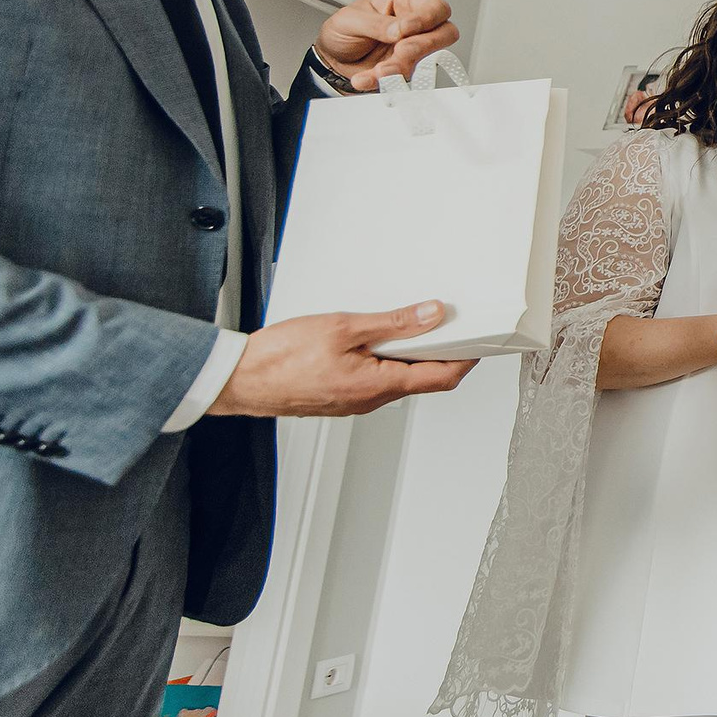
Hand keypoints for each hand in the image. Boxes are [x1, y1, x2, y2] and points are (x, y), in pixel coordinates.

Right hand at [210, 302, 476, 417]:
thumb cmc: (279, 358)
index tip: (480, 339)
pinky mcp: (337, 396)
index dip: (466, 358)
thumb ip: (392, 322)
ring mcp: (353, 401)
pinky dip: (385, 360)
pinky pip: (373, 380)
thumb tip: (431, 315)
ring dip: (410, 355)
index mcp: (378, 386)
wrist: (236, 379)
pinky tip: (376, 338)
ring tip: (413, 324)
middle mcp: (370, 400)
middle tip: (451, 325)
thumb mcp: (344, 327)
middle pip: (422, 379)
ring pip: (397, 379)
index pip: (441, 377)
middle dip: (441, 353)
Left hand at [316, 0, 460, 91]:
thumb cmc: (342, 32)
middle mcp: (415, 27)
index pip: (435, 7)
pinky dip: (385, 82)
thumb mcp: (350, 20)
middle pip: (445, 33)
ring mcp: (413, 50)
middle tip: (402, 51)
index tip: (404, 29)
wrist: (329, 61)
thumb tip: (400, 29)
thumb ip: (377, 23)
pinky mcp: (405, 71)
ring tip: (376, 70)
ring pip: (426, 60)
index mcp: (404, 4)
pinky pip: (404, 79)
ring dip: (401, 67)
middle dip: (423, 46)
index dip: (427, 18)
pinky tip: (365, 78)